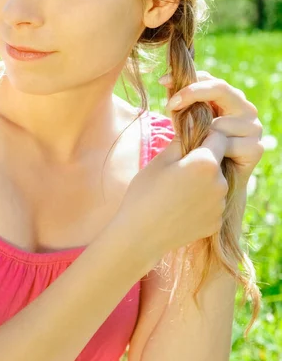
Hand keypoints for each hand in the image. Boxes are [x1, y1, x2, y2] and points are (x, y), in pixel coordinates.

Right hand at [109, 128, 229, 274]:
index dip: (203, 136)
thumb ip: (183, 140)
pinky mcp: (216, 222)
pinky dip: (201, 203)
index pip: (218, 136)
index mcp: (206, 163)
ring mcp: (219, 205)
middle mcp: (220, 183)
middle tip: (176, 172)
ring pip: (216, 183)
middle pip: (218, 161)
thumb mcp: (160, 160)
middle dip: (203, 161)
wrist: (139, 236)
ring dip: (203, 182)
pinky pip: (212, 204)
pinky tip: (180, 209)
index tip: (187, 145)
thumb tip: (195, 124)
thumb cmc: (144, 193)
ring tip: (176, 193)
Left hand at [159, 70, 264, 190]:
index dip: (187, 79)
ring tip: (189, 146)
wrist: (209, 185)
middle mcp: (246, 109)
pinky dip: (212, 151)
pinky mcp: (256, 148)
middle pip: (220, 88)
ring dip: (199, 133)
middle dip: (192, 94)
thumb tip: (166, 80)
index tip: (163, 82)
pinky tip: (206, 159)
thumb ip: (179, 102)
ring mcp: (253, 128)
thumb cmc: (195, 150)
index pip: (210, 78)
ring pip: (219, 120)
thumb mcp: (185, 122)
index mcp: (230, 98)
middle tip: (171, 104)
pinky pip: (226, 144)